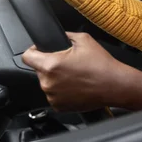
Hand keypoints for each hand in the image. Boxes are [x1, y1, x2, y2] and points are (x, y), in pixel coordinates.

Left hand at [22, 32, 141, 111]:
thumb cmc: (102, 64)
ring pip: (47, 82)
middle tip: (68, 63)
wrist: (114, 85)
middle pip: (39, 69)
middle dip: (50, 64)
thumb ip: (66, 35)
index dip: (33, 50)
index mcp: (51, 65)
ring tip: (74, 75)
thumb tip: (59, 35)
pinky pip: (54, 95)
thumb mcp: (84, 40)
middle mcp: (48, 83)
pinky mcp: (59, 106)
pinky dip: (62, 90)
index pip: (27, 56)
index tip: (40, 50)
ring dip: (56, 78)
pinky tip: (76, 85)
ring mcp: (53, 96)